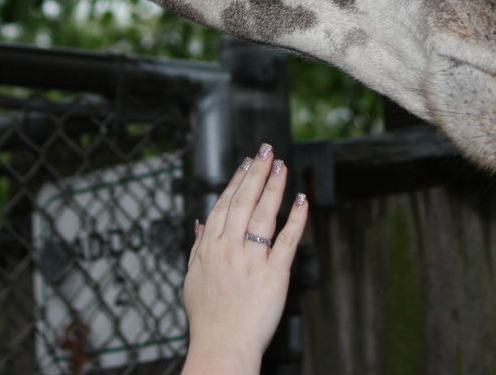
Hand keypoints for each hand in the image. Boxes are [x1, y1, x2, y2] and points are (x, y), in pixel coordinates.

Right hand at [181, 143, 307, 374]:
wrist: (222, 347)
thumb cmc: (208, 317)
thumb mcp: (193, 278)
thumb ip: (198, 247)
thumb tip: (200, 221)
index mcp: (209, 248)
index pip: (224, 204)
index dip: (237, 180)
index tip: (248, 162)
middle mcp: (229, 249)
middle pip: (244, 202)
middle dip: (257, 173)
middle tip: (267, 150)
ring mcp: (251, 260)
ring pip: (264, 214)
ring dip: (274, 186)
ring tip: (282, 165)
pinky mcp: (274, 274)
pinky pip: (287, 240)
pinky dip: (296, 218)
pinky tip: (302, 200)